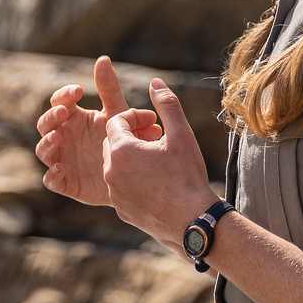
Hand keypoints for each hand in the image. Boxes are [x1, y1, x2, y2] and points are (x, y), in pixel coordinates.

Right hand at [34, 55, 153, 207]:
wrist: (133, 176)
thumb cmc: (120, 141)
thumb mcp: (116, 114)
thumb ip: (109, 89)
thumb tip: (102, 58)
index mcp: (73, 118)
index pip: (59, 101)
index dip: (63, 95)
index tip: (78, 91)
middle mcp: (62, 137)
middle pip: (44, 124)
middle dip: (51, 117)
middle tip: (64, 113)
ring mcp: (61, 159)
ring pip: (42, 150)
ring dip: (46, 143)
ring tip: (58, 137)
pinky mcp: (65, 182)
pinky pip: (51, 180)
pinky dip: (52, 175)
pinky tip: (61, 169)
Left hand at [102, 74, 212, 256]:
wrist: (191, 220)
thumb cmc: (186, 175)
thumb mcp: (180, 134)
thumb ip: (166, 104)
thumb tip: (155, 82)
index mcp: (121, 149)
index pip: (116, 122)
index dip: (135, 119)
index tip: (155, 125)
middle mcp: (110, 171)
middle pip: (112, 143)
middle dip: (131, 139)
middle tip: (156, 142)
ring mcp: (114, 192)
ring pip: (116, 166)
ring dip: (132, 160)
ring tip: (158, 163)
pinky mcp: (120, 210)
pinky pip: (121, 188)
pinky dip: (133, 181)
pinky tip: (156, 184)